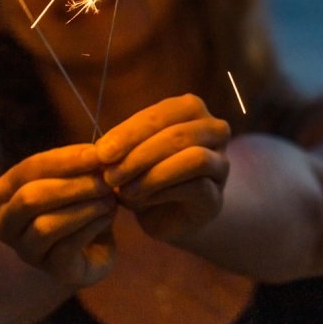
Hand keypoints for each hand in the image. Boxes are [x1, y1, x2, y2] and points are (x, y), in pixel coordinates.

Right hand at [0, 144, 116, 287]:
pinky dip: (91, 228)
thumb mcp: (75, 178)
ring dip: (82, 208)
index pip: (29, 170)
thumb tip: (96, 152)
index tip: (96, 153)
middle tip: (104, 179)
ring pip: (45, 226)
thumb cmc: (78, 204)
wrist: (94, 248)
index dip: (64, 161)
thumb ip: (79, 165)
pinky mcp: (52, 270)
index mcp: (6, 192)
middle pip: (29, 198)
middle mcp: (5, 223)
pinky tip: (109, 216)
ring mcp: (26, 251)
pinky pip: (66, 248)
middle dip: (70, 186)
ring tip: (109, 198)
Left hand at [95, 94, 230, 244]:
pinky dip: (164, 193)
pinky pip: (197, 187)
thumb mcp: (128, 153)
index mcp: (189, 109)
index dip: (129, 133)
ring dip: (153, 175)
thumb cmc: (143, 173)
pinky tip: (141, 200)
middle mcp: (214, 130)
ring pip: (194, 159)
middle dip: (138, 155)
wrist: (162, 213)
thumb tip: (102, 150)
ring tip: (124, 190)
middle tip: (109, 175)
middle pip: (178, 135)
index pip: (160, 114)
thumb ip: (120, 146)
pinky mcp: (217, 196)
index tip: (101, 153)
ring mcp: (221, 163)